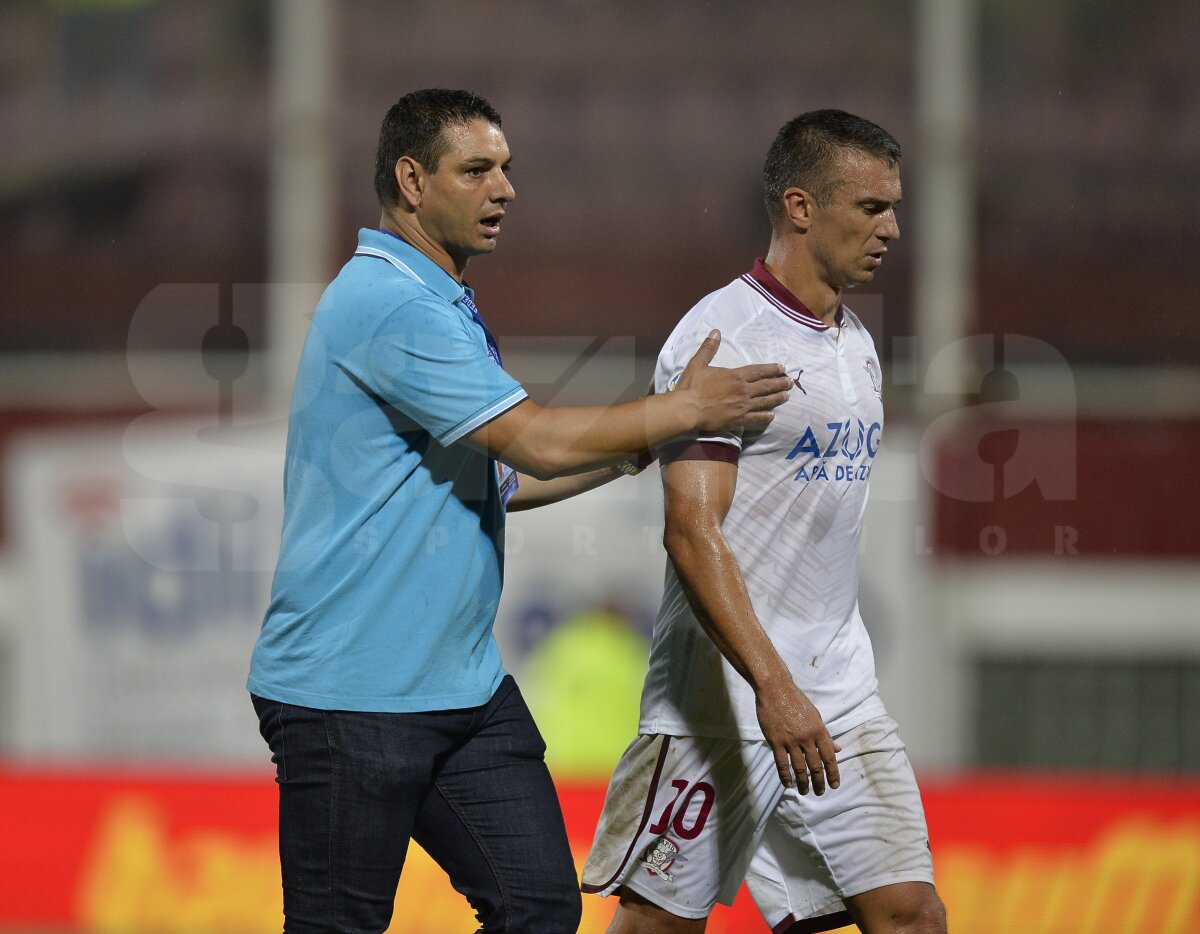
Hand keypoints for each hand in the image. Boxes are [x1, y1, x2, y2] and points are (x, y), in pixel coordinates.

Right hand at [675, 330, 790, 432]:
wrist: (687, 410)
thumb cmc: (691, 386)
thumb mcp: (698, 363)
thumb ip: (708, 348)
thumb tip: (716, 332)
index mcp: (735, 376)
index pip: (758, 371)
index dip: (771, 369)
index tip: (782, 368)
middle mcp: (743, 390)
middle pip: (766, 386)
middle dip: (779, 383)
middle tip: (790, 382)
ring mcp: (742, 406)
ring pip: (765, 401)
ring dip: (777, 398)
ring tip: (787, 396)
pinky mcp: (738, 419)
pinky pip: (756, 417)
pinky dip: (765, 416)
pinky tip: (772, 415)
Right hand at [755, 680, 841, 794]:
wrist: (775, 689)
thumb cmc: (796, 700)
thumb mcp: (816, 715)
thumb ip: (826, 734)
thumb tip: (837, 749)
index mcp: (819, 731)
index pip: (829, 757)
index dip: (833, 773)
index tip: (834, 785)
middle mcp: (807, 738)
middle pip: (815, 766)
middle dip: (819, 782)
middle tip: (819, 792)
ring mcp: (790, 741)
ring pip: (799, 768)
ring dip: (803, 782)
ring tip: (804, 791)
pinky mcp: (776, 741)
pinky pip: (782, 763)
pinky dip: (785, 775)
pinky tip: (788, 783)